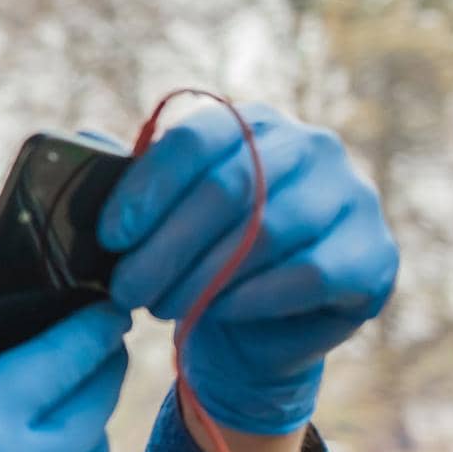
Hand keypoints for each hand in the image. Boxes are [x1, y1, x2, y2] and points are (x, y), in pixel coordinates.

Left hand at [96, 104, 398, 434]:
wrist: (257, 327)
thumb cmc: (200, 259)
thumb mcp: (162, 218)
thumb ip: (130, 181)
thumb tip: (80, 147)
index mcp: (252, 124)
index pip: (195, 138)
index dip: (146, 188)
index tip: (109, 237)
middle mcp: (310, 147)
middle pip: (228, 187)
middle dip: (165, 245)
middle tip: (125, 288)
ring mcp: (350, 197)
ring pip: (266, 231)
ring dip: (201, 277)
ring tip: (160, 306)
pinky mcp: (372, 255)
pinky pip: (308, 273)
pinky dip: (250, 296)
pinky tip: (215, 312)